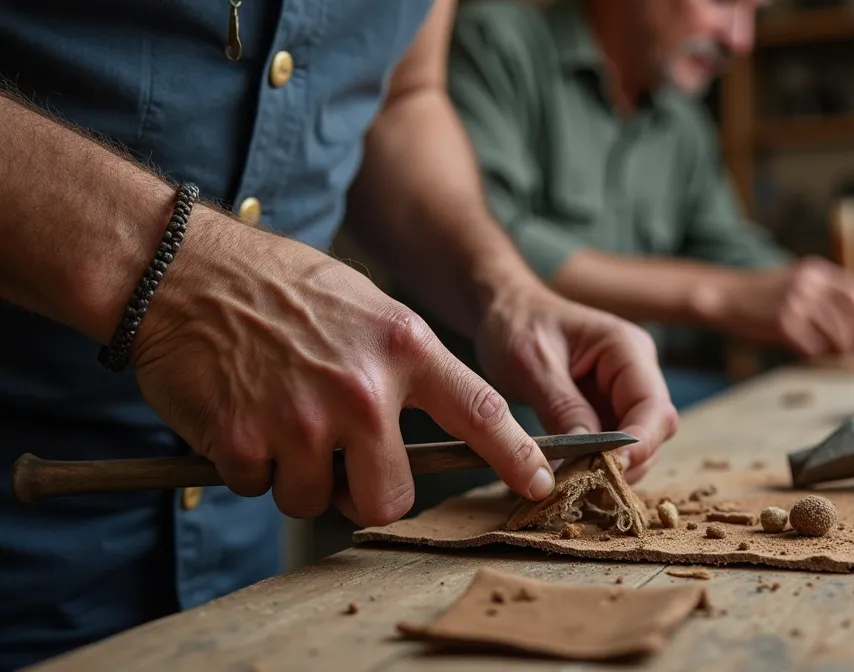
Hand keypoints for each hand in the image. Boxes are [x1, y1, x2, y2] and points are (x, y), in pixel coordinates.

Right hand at [131, 211, 556, 527]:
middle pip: (391, 497)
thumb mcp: (366, 306)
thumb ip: (404, 367)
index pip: (482, 412)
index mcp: (404, 347)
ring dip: (298, 477)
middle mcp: (364, 390)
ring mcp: (305, 420)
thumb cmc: (277, 286)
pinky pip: (260, 488)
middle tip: (341, 461)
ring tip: (278, 417)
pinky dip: (249, 465)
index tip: (541, 484)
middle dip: (367, 492)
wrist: (182, 271)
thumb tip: (427, 430)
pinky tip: (241, 413)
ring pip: (317, 501)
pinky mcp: (247, 443)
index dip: (516, 456)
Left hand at [474, 280, 678, 482]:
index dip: (639, 444)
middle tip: (584, 486)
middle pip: (653, 431)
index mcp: (626, 349)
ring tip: (572, 484)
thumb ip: (563, 408)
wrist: (503, 312)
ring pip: (636, 446)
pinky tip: (570, 476)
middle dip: (626, 462)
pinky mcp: (606, 412)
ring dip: (610, 469)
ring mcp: (623, 394)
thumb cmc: (517, 325)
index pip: (654, 407)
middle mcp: (636, 372)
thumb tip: (586, 457)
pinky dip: (595, 465)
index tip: (610, 471)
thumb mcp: (532, 365)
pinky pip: (612, 447)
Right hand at [693, 256, 853, 356]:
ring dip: (838, 349)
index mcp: (816, 271)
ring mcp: (795, 304)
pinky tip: (807, 351)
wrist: (726, 296)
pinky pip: (812, 346)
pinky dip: (815, 353)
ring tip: (831, 352)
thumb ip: (835, 290)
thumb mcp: (802, 279)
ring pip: (834, 334)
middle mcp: (808, 285)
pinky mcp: (782, 324)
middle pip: (849, 316)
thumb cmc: (767, 292)